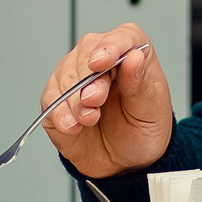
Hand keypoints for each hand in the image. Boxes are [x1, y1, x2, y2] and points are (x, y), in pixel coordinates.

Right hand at [42, 24, 172, 177]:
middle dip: (89, 79)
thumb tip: (134, 56)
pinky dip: (59, 112)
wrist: (124, 163)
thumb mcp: (151, 111)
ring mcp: (76, 77)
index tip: (102, 62)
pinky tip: (72, 126)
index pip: (122, 38)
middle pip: (87, 53)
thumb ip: (140, 84)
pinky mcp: (57, 99)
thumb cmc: (142, 131)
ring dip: (74, 100)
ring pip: (65, 74)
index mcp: (131, 55)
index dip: (110, 47)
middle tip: (94, 102)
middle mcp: (101, 60)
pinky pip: (51, 99)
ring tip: (88, 120)